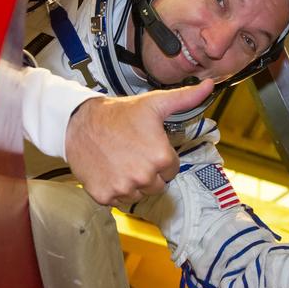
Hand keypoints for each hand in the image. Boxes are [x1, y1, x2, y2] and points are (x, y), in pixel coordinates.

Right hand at [64, 79, 215, 206]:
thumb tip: (209, 86)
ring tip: (121, 161)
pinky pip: (118, 201)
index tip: (147, 147)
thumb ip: (185, 99)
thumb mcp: (154, 103)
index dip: (161, 158)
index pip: (171, 170)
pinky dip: (114, 189)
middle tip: (133, 154)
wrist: (79, 123)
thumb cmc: (118, 114)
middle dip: (148, 172)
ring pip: (139, 194)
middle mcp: (143, 176)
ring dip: (133, 183)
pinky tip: (109, 170)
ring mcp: (123, 188)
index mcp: (161, 157)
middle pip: (157, 185)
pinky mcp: (104, 196)